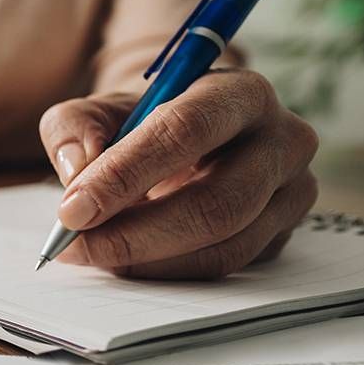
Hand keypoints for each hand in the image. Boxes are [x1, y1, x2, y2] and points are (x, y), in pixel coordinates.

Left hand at [38, 69, 318, 278]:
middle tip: (75, 245)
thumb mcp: (96, 110)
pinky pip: (225, 267)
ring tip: (92, 253)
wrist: (185, 140)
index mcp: (239, 93)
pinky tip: (126, 262)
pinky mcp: (282, 234)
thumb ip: (74, 129)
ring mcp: (291, 192)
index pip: (186, 131)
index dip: (125, 174)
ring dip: (147, 260)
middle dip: (134, 232)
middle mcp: (282, 140)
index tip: (72, 209)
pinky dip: (167, 271)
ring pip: (223, 246)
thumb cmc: (140, 122)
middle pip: (215, 202)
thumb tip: (78, 170)